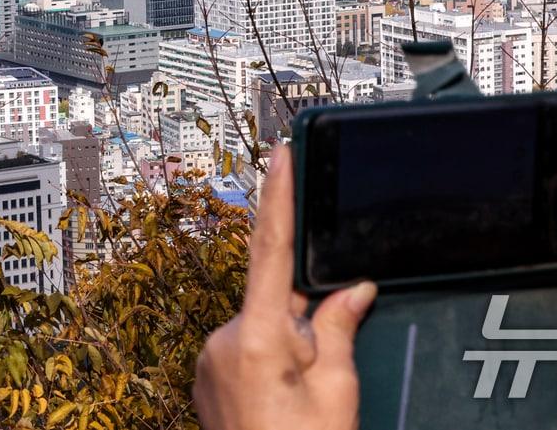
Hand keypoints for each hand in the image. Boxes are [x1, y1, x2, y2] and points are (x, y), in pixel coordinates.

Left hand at [193, 144, 376, 429]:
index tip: (280, 154)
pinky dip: (269, 361)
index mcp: (257, 338)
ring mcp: (208, 360)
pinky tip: (283, 402)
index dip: (279, 198)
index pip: (272, 251)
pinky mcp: (205, 377)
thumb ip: (340, 330)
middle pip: (276, 300)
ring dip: (288, 346)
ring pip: (262, 327)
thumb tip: (351, 289)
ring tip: (301, 401)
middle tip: (322, 371)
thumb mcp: (339, 394)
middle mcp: (222, 341)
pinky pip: (245, 349)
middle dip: (306, 320)